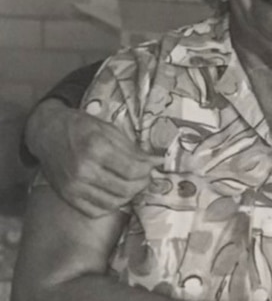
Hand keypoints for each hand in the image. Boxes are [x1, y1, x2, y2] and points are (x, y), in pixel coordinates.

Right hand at [26, 98, 159, 217]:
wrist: (48, 132)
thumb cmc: (82, 127)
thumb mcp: (110, 130)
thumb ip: (133, 149)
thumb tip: (156, 162)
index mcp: (97, 148)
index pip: (132, 170)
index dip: (148, 171)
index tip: (153, 166)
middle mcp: (84, 170)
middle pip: (125, 189)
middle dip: (142, 183)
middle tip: (145, 176)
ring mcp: (74, 186)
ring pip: (113, 203)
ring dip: (128, 196)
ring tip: (132, 184)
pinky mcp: (67, 196)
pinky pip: (95, 211)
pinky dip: (110, 205)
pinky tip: (115, 194)